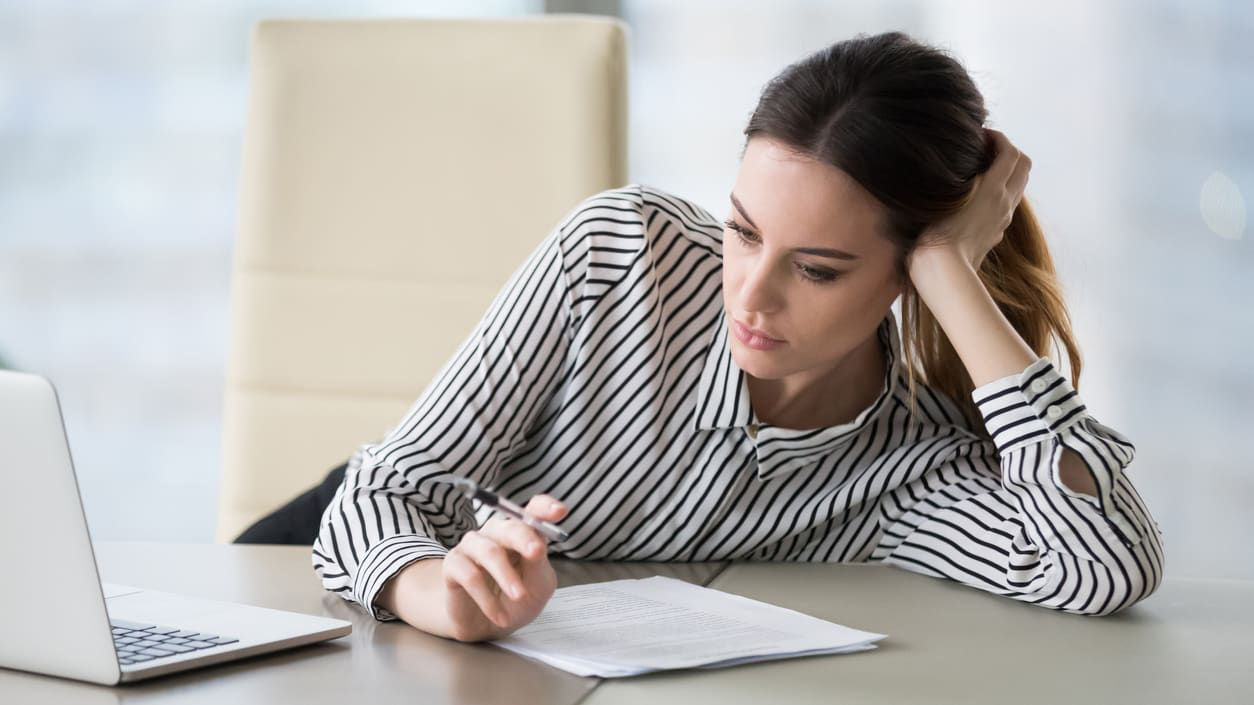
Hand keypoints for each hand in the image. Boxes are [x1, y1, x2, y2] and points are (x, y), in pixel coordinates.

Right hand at [440, 493, 568, 641]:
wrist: (486, 627)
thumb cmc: (516, 600)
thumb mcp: (538, 585)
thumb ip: (538, 564)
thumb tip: (537, 546)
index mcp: (522, 534)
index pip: (533, 511)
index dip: (545, 507)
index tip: (560, 511)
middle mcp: (496, 533)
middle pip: (509, 526)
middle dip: (524, 537)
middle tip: (536, 552)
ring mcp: (472, 546)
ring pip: (488, 551)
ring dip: (506, 575)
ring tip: (519, 596)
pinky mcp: (453, 565)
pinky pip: (470, 576)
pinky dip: (488, 600)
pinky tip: (501, 617)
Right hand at [908, 128, 1031, 276]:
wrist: (943, 273)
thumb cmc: (936, 234)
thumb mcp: (943, 196)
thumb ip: (957, 174)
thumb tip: (958, 161)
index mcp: (993, 189)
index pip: (1010, 152)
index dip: (998, 138)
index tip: (981, 135)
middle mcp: (1004, 202)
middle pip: (1024, 166)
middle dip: (1009, 151)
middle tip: (985, 149)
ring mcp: (1002, 219)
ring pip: (1017, 186)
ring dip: (1005, 172)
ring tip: (980, 170)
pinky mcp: (995, 233)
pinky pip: (1005, 204)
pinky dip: (998, 191)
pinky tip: (975, 196)